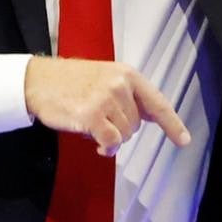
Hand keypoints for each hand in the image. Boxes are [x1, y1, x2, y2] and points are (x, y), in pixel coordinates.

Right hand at [22, 57, 189, 155]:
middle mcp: (120, 85)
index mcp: (126, 74)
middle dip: (121, 128)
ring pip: (125, 135)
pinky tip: (96, 142)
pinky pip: (111, 142)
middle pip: (137, 125)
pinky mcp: (91, 115)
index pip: (156, 103)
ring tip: (91, 123)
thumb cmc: (69, 82)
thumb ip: (127, 95)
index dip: (172, 124)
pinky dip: (106, 147)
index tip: (184, 140)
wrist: (37, 80)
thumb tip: (147, 117)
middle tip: (98, 116)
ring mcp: (106, 99)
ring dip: (110, 137)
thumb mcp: (103, 78)